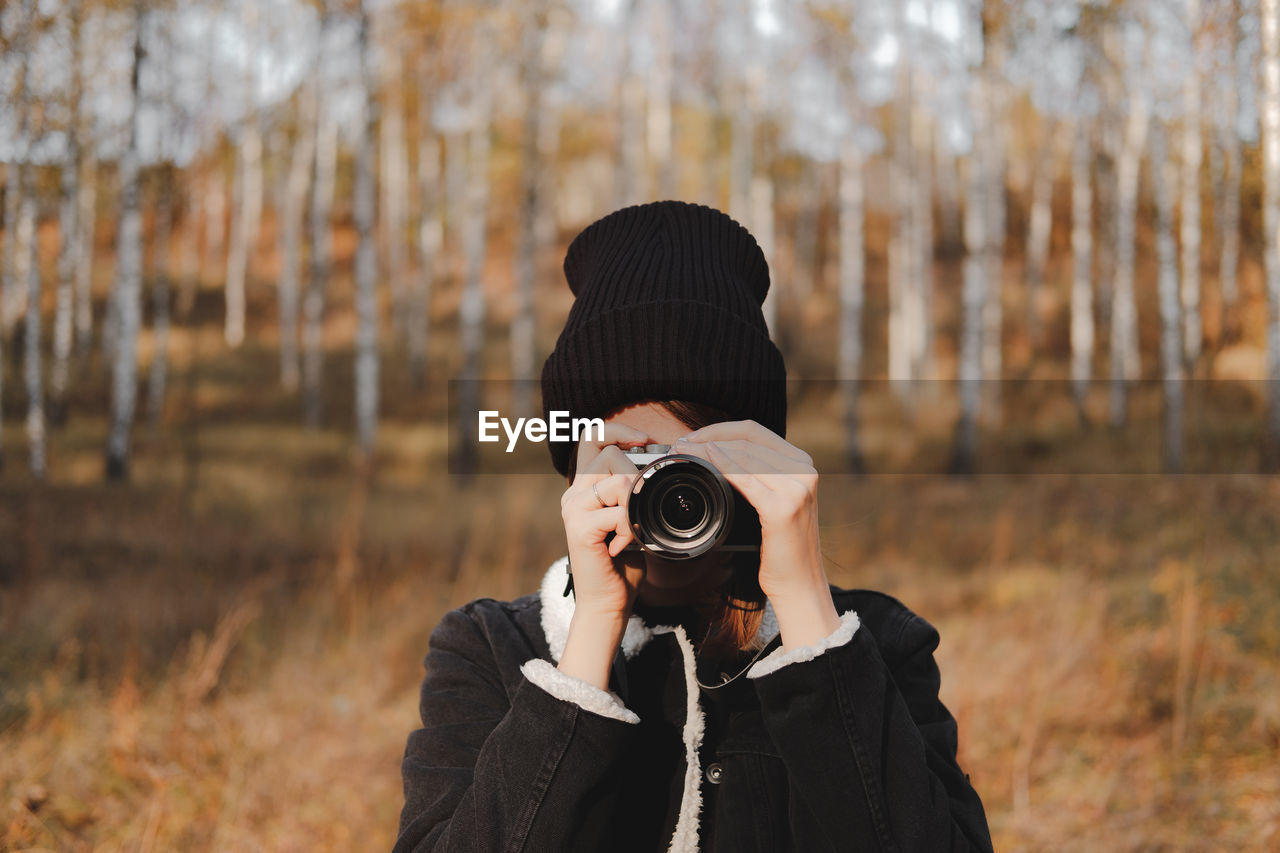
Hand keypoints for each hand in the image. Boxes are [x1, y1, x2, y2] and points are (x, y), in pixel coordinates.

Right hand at [556, 423, 648, 687]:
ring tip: (631, 532)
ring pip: (618, 480)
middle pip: (610, 455)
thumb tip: (656, 467)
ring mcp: (573, 508)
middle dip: (636, 479)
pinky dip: (632, 529)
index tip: (644, 439)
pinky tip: (625, 546)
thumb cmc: (623, 562)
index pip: (592, 437)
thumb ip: (633, 491)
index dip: (618, 429)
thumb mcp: (631, 518)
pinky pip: (621, 511)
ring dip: (636, 506)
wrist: (608, 600)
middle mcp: (574, 493)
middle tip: (638, 511)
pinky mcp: (580, 526)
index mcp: (583, 486)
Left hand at [673, 421, 841, 649]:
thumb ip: (758, 474)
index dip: (718, 430)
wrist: (799, 583)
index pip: (754, 431)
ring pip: (744, 454)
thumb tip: (716, 452)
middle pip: (747, 438)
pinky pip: (747, 479)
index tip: (692, 437)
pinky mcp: (784, 508)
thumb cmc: (780, 545)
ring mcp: (797, 488)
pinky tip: (706, 462)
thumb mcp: (774, 500)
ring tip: (685, 453)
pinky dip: (723, 467)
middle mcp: (804, 470)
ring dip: (709, 449)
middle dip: (708, 437)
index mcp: (801, 462)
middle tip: (681, 444)